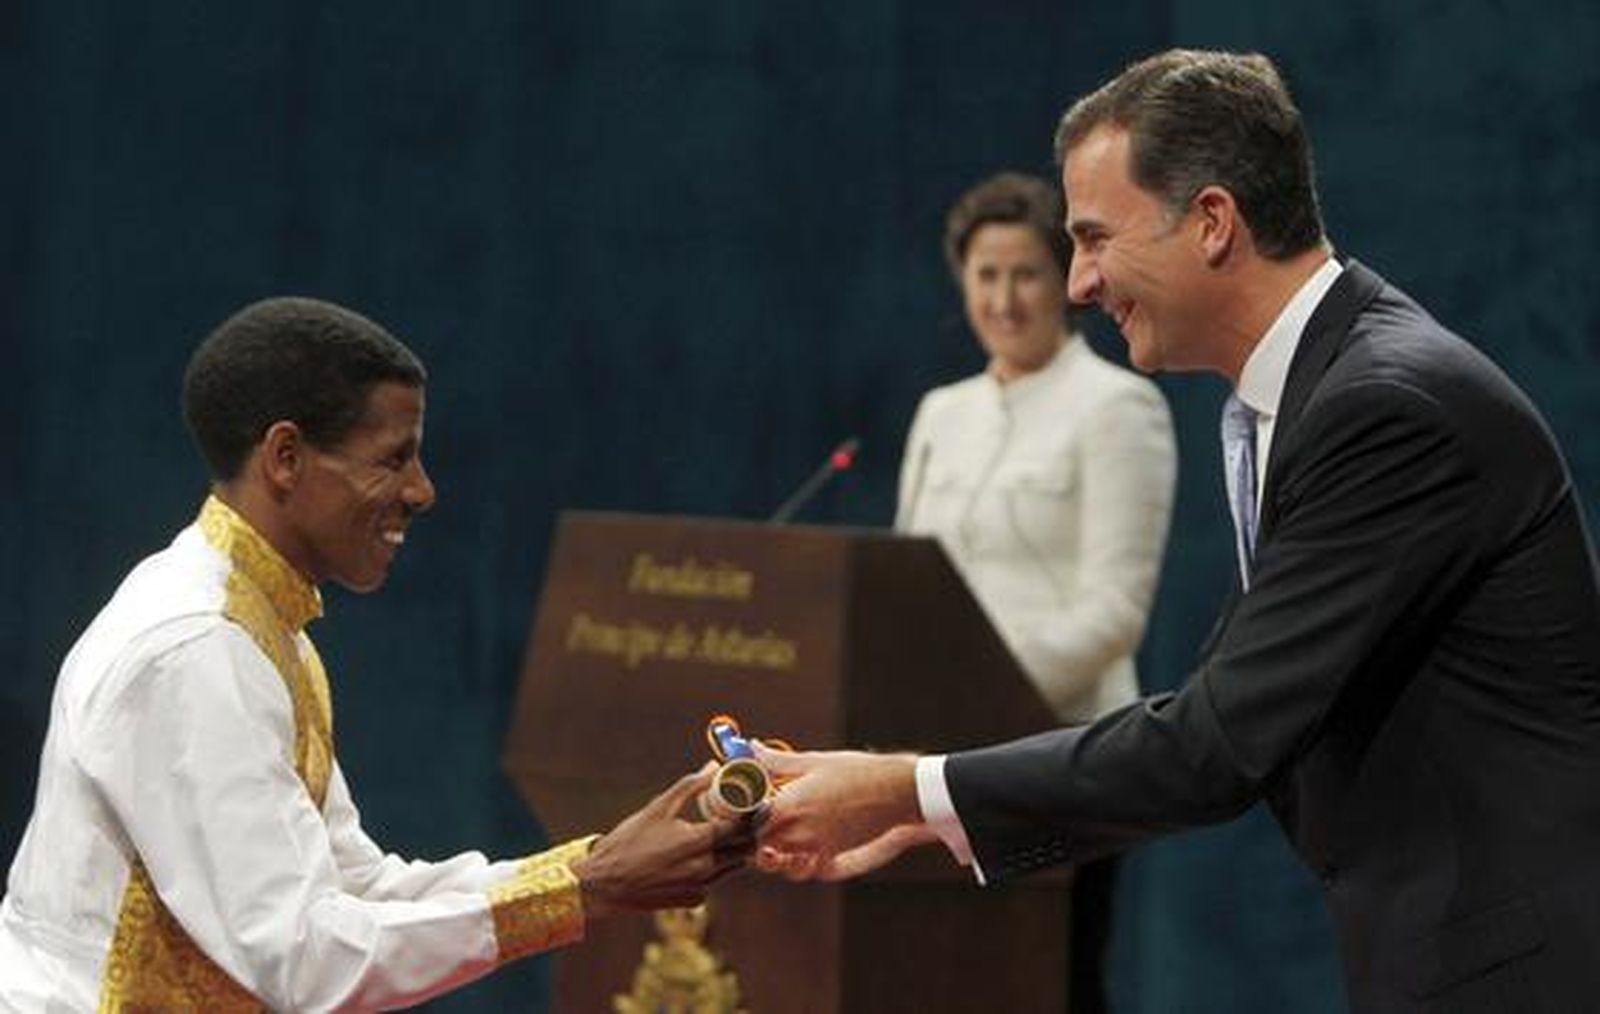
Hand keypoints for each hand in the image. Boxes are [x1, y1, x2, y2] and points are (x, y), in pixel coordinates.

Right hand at [571, 763, 755, 920]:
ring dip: (736, 849)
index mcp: (698, 842)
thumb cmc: (629, 841)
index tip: (760, 800)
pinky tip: (703, 855)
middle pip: (745, 848)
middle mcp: (705, 868)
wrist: (605, 884)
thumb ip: (690, 786)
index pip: (741, 825)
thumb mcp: (658, 808)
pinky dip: (717, 867)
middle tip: (751, 815)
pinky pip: (716, 881)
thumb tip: (713, 767)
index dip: (754, 811)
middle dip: (751, 831)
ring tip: (730, 831)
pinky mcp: (694, 900)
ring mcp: (701, 887)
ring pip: (734, 866)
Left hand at [751, 744, 935, 880]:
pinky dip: (794, 858)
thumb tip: (751, 749)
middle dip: (751, 833)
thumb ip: (777, 761)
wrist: (896, 792)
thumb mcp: (814, 762)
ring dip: (770, 848)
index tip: (737, 804)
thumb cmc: (858, 772)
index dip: (738, 814)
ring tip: (773, 831)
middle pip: (757, 844)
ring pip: (777, 860)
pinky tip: (797, 841)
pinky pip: (801, 865)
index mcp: (790, 805)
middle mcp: (799, 832)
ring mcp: (815, 847)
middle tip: (752, 817)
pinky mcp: (830, 854)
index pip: (747, 820)